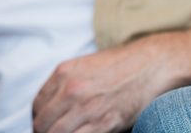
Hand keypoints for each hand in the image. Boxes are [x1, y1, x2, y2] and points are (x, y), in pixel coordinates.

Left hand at [32, 36, 183, 132]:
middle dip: (44, 132)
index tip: (44, 125)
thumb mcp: (85, 66)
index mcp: (63, 73)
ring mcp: (87, 106)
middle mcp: (71, 89)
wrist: (153, 64)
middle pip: (43, 122)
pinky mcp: (105, 122)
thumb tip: (54, 106)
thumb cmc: (121, 65)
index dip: (38, 119)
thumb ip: (66, 83)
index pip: (38, 104)